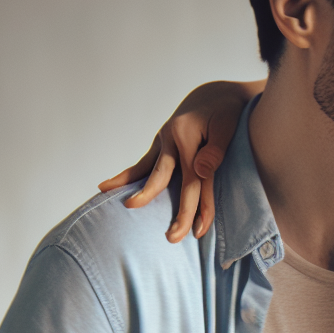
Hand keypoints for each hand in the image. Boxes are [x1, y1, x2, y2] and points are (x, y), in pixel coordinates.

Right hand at [98, 79, 264, 241]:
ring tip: (127, 207)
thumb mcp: (227, 126)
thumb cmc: (226, 112)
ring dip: (141, 193)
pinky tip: (106, 188)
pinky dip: (127, 177)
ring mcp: (163, 142)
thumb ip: (215, 150)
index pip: (196, 181)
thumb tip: (200, 171)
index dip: (200, 207)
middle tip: (172, 238)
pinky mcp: (160, 144)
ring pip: (149, 172)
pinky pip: (142, 164)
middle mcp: (171, 140)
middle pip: (169, 182)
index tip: (201, 231)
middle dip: (175, 211)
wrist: (216, 94)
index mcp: (188, 138)